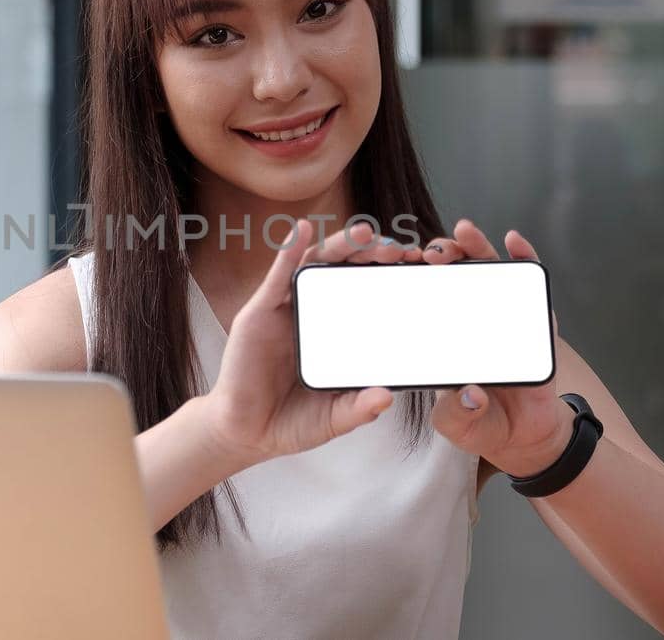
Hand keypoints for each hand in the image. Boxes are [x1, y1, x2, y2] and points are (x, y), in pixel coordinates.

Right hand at [200, 219, 396, 466]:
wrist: (246, 433)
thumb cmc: (292, 421)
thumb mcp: (334, 417)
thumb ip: (358, 408)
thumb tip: (386, 398)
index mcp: (335, 332)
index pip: (365, 292)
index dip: (388, 276)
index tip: (417, 267)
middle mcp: (313, 313)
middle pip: (343, 271)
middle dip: (370, 254)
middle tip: (397, 250)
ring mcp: (286, 310)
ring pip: (315, 265)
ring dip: (338, 244)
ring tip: (363, 232)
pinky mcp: (260, 312)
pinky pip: (277, 277)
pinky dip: (289, 251)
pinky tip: (302, 231)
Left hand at [424, 220, 574, 476]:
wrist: (524, 434)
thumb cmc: (481, 423)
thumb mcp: (458, 424)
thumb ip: (457, 414)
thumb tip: (470, 395)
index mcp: (440, 337)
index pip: (419, 298)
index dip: (407, 278)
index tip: (395, 265)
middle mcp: (465, 318)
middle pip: (449, 275)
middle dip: (439, 255)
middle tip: (429, 252)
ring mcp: (497, 313)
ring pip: (483, 269)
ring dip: (473, 247)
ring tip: (462, 232)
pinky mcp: (530, 317)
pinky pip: (525, 283)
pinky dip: (522, 258)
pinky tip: (514, 242)